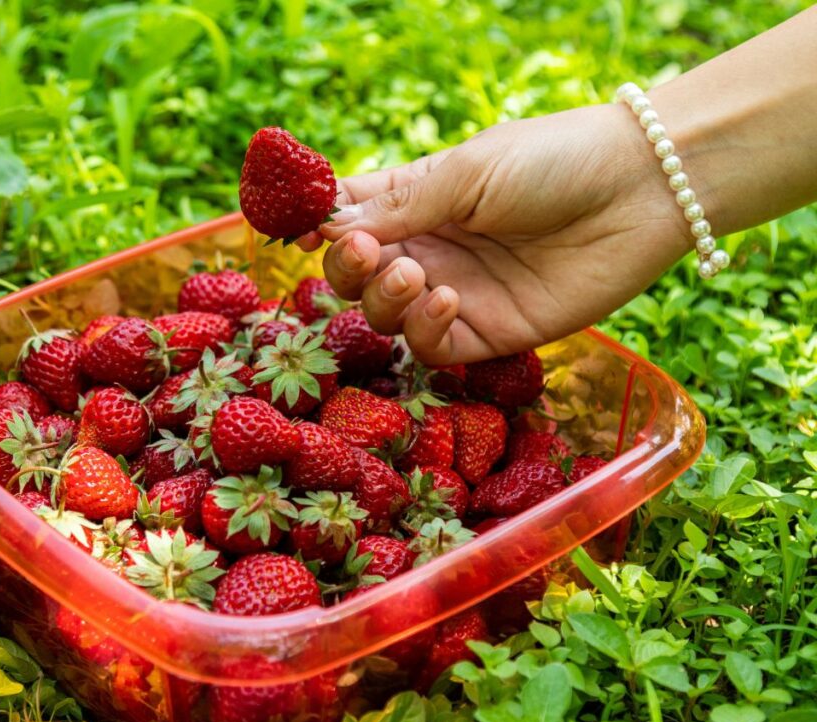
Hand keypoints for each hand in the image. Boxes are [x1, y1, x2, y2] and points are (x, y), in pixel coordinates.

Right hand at [298, 104, 692, 364]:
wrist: (637, 189)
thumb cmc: (551, 159)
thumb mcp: (466, 172)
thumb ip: (398, 207)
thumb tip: (326, 228)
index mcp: (417, 200)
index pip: (348, 219)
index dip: (318, 228)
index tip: (296, 231)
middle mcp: (429, 249)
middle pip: (355, 276)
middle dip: (347, 269)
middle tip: (367, 252)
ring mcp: (456, 293)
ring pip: (385, 317)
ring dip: (383, 298)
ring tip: (411, 271)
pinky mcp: (489, 332)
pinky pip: (433, 347)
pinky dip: (426, 328)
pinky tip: (448, 297)